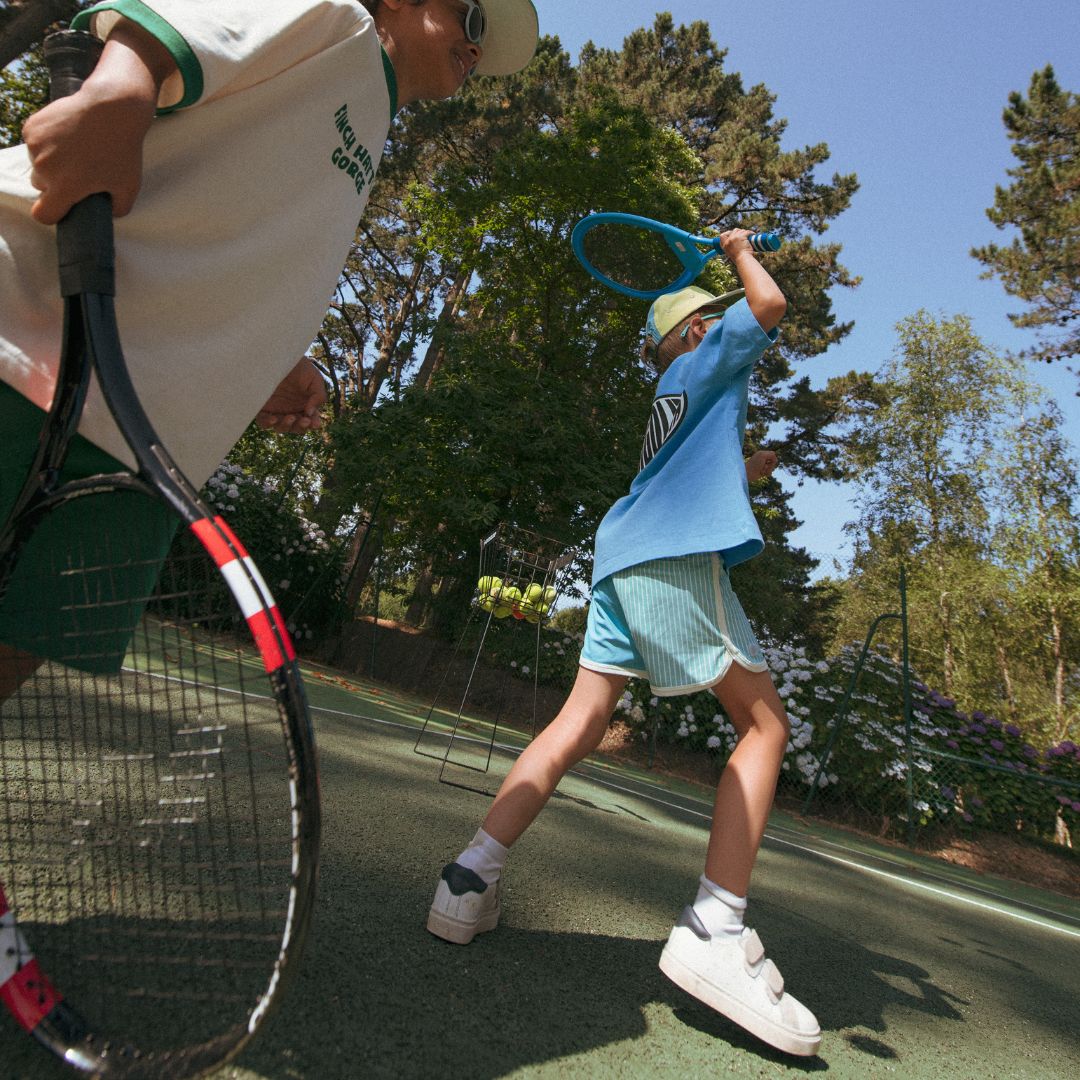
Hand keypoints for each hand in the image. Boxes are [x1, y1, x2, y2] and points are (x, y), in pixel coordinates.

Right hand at [23, 22, 173, 224]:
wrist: (111, 107)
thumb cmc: (122, 150)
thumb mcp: (128, 187)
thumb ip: (117, 209)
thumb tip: (106, 213)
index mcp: (65, 187)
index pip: (43, 215)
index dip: (52, 215)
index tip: (62, 208)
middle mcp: (44, 168)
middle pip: (41, 187)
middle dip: (55, 184)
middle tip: (77, 172)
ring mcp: (35, 146)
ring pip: (37, 164)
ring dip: (50, 162)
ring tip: (75, 150)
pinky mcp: (31, 127)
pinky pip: (34, 144)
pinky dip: (46, 143)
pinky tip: (67, 136)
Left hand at [256, 357, 326, 432]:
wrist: (278, 355)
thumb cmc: (299, 366)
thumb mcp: (314, 379)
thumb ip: (318, 396)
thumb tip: (310, 413)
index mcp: (305, 406)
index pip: (310, 421)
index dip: (313, 424)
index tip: (315, 422)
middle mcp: (291, 410)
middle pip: (296, 428)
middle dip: (301, 426)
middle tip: (304, 420)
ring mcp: (276, 410)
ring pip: (281, 428)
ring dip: (287, 426)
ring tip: (290, 417)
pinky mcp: (262, 408)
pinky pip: (264, 422)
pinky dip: (269, 423)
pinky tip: (273, 418)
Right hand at [718, 228, 755, 261]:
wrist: (742, 260)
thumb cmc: (739, 259)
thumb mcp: (731, 254)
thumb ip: (731, 248)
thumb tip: (735, 245)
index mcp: (725, 245)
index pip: (722, 236)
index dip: (728, 233)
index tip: (733, 234)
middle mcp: (728, 240)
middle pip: (733, 231)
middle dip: (739, 232)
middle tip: (744, 235)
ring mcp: (734, 238)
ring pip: (740, 230)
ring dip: (745, 232)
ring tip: (749, 235)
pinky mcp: (741, 236)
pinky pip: (746, 232)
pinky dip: (750, 232)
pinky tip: (752, 234)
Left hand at [745, 449, 777, 482]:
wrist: (748, 473)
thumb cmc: (754, 464)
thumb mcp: (763, 456)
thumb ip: (771, 454)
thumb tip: (776, 460)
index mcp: (762, 453)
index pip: (773, 454)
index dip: (772, 458)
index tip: (766, 460)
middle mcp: (763, 459)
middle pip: (774, 461)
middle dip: (770, 465)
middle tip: (763, 466)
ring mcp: (763, 465)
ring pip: (772, 467)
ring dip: (768, 469)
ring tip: (761, 470)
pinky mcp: (763, 471)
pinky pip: (770, 472)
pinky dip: (767, 473)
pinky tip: (761, 473)